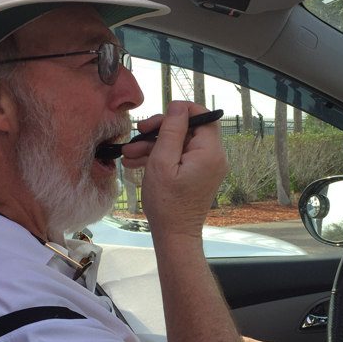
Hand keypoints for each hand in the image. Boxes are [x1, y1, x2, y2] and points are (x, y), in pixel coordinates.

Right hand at [121, 101, 227, 240]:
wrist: (174, 235)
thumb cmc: (167, 204)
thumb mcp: (162, 162)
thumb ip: (171, 131)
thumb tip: (177, 107)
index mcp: (209, 152)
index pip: (203, 116)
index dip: (180, 111)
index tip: (158, 117)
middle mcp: (213, 157)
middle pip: (189, 128)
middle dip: (160, 129)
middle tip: (138, 133)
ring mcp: (206, 166)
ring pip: (180, 143)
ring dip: (154, 144)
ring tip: (129, 153)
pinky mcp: (198, 174)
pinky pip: (180, 156)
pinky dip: (161, 156)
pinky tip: (137, 162)